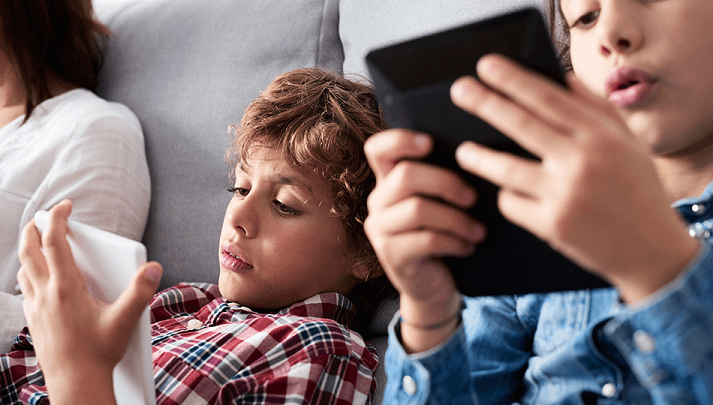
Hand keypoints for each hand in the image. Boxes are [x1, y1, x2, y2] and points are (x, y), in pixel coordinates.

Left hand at [17, 200, 162, 403]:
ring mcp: (35, 307)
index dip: (58, 218)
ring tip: (41, 243)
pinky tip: (41, 278)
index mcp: (66, 288)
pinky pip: (25, 288)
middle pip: (28, 249)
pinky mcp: (33, 320)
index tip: (66, 206)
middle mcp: (45, 294)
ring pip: (24, 268)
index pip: (54, 241)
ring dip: (30, 250)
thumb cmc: (99, 353)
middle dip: (34, 227)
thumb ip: (141, 291)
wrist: (75, 384)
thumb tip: (154, 267)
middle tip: (44, 217)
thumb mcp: (125, 319)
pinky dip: (30, 272)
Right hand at [363, 130, 483, 351]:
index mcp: (388, 181)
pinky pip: (425, 240)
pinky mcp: (390, 255)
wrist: (433, 286)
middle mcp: (377, 201)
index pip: (378, 148)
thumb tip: (476, 155)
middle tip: (473, 198)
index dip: (400, 139)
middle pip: (405, 175)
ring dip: (456, 219)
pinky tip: (468, 247)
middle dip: (446, 183)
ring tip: (479, 231)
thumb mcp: (441, 204)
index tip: (431, 142)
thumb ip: (442, 180)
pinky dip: (453, 242)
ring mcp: (379, 229)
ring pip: (418, 209)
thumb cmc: (443, 235)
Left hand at [450, 54, 698, 301]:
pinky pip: (512, 203)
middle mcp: (582, 161)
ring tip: (463, 151)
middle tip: (459, 90)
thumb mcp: (629, 144)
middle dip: (485, 104)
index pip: (548, 98)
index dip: (513, 80)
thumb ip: (597, 110)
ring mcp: (565, 195)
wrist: (652, 250)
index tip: (486, 66)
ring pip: (505, 169)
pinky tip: (506, 194)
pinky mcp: (552, 225)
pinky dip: (507, 197)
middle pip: (521, 125)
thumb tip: (562, 79)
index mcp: (601, 136)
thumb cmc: (638, 191)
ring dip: (478, 158)